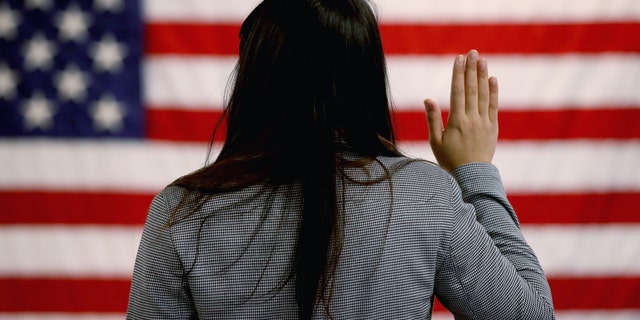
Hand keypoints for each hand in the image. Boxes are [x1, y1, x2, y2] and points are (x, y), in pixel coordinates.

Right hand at [424, 50, 498, 171]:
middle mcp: (472, 119)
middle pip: (471, 89)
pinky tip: (493, 79)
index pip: (457, 92)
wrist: (471, 177)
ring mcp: (484, 123)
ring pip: (483, 95)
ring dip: (483, 76)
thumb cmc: (449, 160)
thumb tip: (428, 99)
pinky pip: (493, 106)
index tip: (459, 59)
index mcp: (456, 121)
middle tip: (472, 52)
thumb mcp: (435, 142)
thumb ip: (433, 119)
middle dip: (471, 69)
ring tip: (482, 60)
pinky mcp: (493, 128)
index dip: (458, 74)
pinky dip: (493, 92)